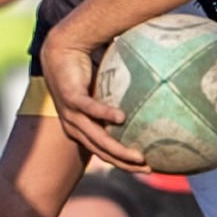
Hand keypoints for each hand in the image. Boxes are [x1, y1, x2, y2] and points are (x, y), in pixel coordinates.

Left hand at [40, 31, 145, 170]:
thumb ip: (125, 96)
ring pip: (97, 138)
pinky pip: (91, 109)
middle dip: (124, 163)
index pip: (103, 152)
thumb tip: (155, 94)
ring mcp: (72, 114)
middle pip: (102, 152)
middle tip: (147, 168)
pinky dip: (106, 114)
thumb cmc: (86, 67)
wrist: (62, 48)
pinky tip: (122, 118)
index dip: (123, 163)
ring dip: (118, 149)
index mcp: (81, 128)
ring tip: (139, 156)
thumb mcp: (106, 88)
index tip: (145, 167)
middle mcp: (74, 126)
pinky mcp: (71, 97)